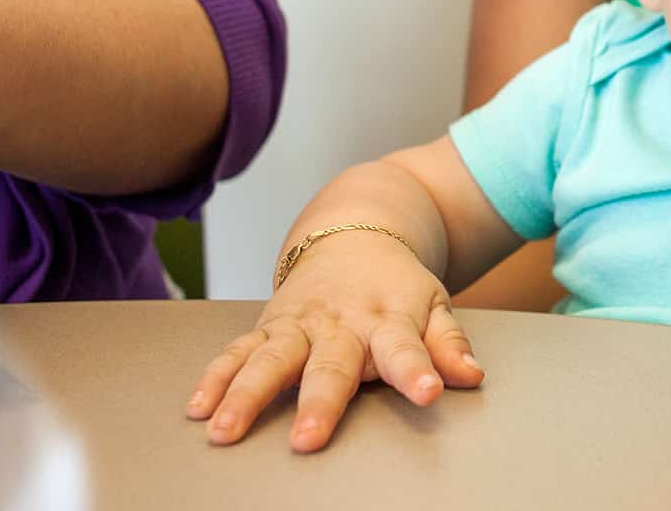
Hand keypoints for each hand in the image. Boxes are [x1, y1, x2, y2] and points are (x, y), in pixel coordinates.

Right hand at [185, 232, 484, 451]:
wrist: (354, 234)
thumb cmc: (395, 283)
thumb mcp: (433, 305)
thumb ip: (448, 344)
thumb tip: (472, 375)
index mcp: (388, 320)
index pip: (406, 349)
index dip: (417, 371)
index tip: (427, 392)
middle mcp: (340, 324)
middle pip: (329, 366)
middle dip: (319, 402)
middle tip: (307, 437)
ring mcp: (299, 324)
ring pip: (270, 360)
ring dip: (246, 394)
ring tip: (227, 429)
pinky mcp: (269, 325)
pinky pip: (237, 349)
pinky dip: (215, 376)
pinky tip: (198, 406)